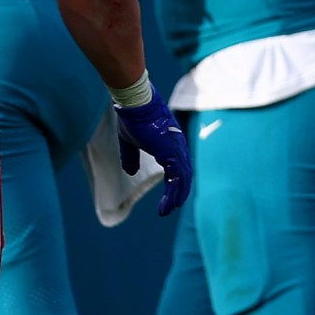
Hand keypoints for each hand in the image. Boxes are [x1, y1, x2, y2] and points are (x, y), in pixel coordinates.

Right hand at [116, 96, 192, 216]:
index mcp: (171, 144)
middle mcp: (178, 147)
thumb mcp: (129, 141)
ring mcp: (177, 149)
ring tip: (167, 210)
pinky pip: (178, 177)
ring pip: (183, 178)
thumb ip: (131, 156)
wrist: (135, 104)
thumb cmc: (133, 118)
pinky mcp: (173, 152)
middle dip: (178, 193)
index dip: (175, 183)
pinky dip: (175, 192)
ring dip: (177, 196)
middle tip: (170, 208)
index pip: (178, 167)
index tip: (168, 197)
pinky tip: (169, 204)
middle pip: (185, 175)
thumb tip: (130, 171)